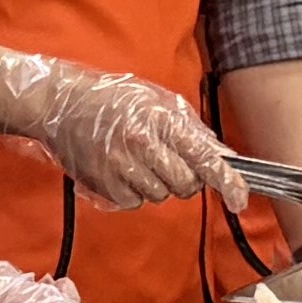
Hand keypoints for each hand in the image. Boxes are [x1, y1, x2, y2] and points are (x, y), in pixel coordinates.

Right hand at [0, 49, 230, 211]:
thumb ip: (193, 130)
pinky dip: (135, 192)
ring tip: (139, 159)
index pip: (204, 158)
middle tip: (169, 159)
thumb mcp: (159, 101)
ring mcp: (121, 168)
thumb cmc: (113, 99)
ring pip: (161, 196)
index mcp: (161, 121)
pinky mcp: (104, 186)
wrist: (61, 105)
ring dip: (158, 184)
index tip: (241, 200)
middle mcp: (142, 146)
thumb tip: (224, 157)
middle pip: (186, 185)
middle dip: (186, 178)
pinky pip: (136, 203)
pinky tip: (122, 170)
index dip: (228, 183)